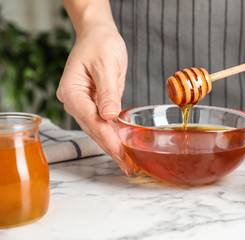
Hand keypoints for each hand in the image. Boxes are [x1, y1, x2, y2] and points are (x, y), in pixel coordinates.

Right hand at [57, 24, 138, 175]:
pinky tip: (124, 146)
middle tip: (128, 167)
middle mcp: (76, 102)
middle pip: (94, 130)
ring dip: (114, 145)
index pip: (91, 121)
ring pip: (99, 129)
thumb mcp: (105, 64)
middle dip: (111, 148)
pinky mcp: (96, 104)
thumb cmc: (100, 44)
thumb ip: (107, 91)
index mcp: (72, 92)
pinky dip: (115, 134)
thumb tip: (109, 116)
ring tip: (128, 163)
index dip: (107, 139)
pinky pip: (105, 122)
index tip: (120, 154)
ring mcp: (85, 104)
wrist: (98, 35)